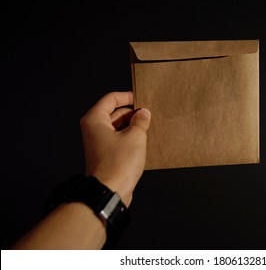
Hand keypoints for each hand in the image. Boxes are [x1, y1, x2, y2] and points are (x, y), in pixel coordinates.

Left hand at [80, 91, 150, 205]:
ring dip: (132, 125)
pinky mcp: (105, 154)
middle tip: (148, 113)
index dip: (127, 96)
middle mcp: (94, 129)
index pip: (111, 99)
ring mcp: (99, 143)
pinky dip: (129, 137)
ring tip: (148, 126)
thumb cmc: (118, 164)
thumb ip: (140, 121)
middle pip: (114, 112)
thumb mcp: (135, 136)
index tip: (141, 98)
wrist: (109, 191)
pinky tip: (143, 139)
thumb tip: (144, 113)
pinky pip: (118, 139)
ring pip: (117, 127)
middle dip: (132, 112)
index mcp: (95, 120)